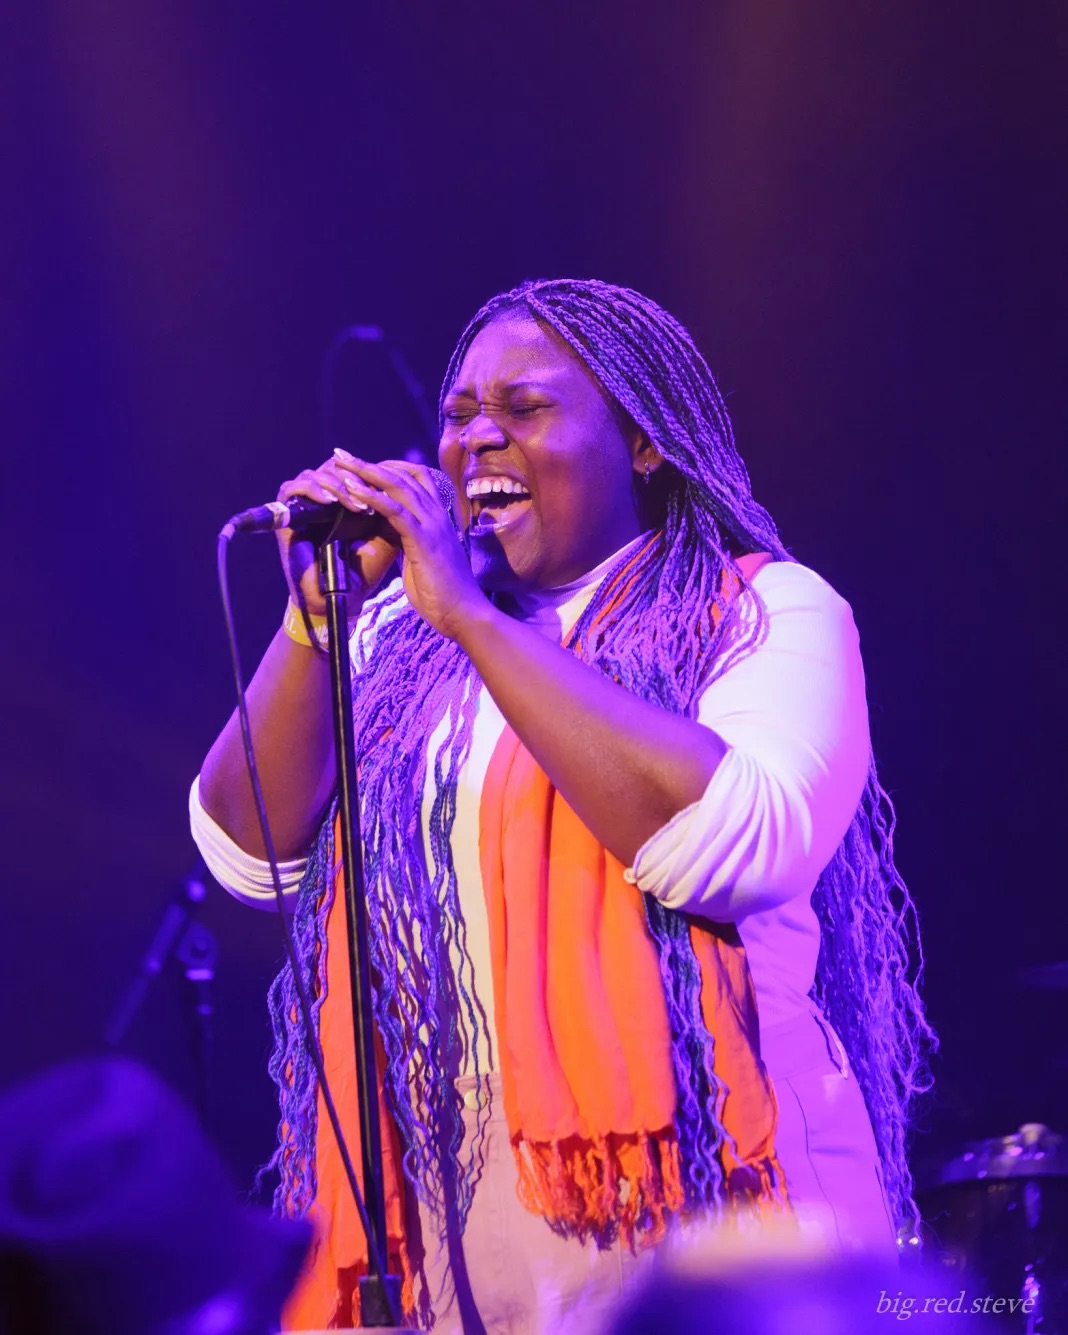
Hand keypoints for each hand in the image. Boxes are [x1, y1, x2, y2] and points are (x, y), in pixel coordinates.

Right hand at [275, 454, 401, 615]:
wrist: (343, 598)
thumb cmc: (363, 570)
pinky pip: (291, 489)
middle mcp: (322, 501)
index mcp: (344, 502)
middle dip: (354, 478)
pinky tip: (330, 501)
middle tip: (370, 495)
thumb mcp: (386, 536)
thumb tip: (404, 481)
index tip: (386, 486)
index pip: (351, 470)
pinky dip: (311, 489)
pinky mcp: (287, 518)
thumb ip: (392, 509)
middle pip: (332, 467)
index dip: (368, 472)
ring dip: (336, 484)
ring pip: (313, 474)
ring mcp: (303, 508)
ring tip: (354, 503)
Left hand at [330, 451, 488, 639]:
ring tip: (340, 463)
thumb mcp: (420, 561)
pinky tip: (352, 490)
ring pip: (398, 486)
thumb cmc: (443, 595)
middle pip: (402, 476)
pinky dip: (371, 497)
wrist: (463, 615)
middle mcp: (437, 515)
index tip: (361, 467)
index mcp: (437, 519)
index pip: (414, 480)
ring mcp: (432, 525)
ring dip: (366, 472)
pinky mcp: (424, 539)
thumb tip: (389, 534)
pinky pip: (395, 510)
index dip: (387, 470)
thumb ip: (408, 542)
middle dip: (369, 464)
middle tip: (341, 455)